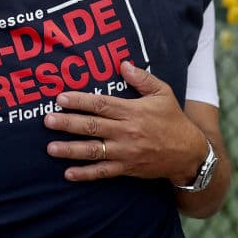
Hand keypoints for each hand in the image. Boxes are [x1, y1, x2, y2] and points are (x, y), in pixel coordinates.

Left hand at [43, 61, 205, 183]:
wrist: (189, 153)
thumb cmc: (173, 119)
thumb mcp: (163, 93)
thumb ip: (142, 79)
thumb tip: (123, 63)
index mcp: (133, 111)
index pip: (102, 104)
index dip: (80, 101)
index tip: (61, 98)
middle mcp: (126, 132)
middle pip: (93, 126)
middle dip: (68, 123)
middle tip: (47, 120)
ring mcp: (126, 152)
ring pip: (94, 150)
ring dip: (71, 149)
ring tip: (50, 148)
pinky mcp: (127, 168)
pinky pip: (103, 172)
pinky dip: (85, 173)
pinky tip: (68, 173)